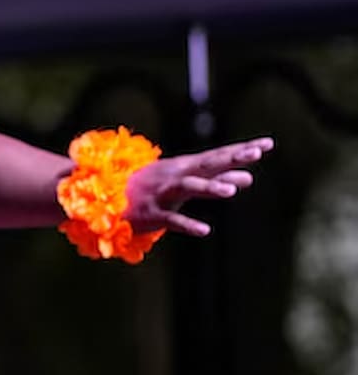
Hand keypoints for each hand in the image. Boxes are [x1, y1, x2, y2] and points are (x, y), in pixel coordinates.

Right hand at [124, 136, 273, 236]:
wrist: (107, 198)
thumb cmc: (153, 188)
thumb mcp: (187, 182)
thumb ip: (217, 180)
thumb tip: (249, 178)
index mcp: (185, 166)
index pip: (219, 156)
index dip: (242, 150)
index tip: (267, 144)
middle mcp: (176, 174)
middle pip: (208, 164)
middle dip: (231, 158)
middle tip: (256, 154)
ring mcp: (163, 192)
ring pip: (189, 186)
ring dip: (209, 187)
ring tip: (232, 192)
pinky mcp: (152, 213)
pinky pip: (172, 219)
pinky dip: (188, 224)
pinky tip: (205, 230)